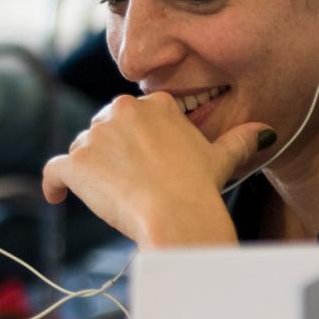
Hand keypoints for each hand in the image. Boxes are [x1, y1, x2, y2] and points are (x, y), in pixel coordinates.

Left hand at [40, 93, 269, 246]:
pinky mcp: (76, 163)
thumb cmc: (200, 187)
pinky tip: (56, 196)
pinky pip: (54, 170)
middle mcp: (122, 111)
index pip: (135, 116)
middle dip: (112, 152)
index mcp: (155, 104)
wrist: (176, 214)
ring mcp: (96, 136)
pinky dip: (54, 183)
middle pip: (106, 129)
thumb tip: (264, 130)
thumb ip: (239, 139)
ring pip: (83, 149)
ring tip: (109, 196)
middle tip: (128, 181)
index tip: (144, 161)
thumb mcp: (221, 158)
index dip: (137, 140)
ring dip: (91, 169)